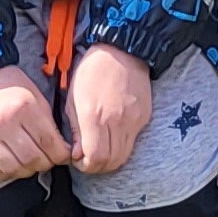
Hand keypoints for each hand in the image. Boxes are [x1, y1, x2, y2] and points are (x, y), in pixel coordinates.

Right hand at [0, 65, 69, 184]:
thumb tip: (62, 149)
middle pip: (31, 158)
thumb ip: (48, 122)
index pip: (48, 142)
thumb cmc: (11, 88)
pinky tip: (12, 167)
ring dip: (26, 171)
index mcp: (24, 107)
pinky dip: (4, 174)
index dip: (60, 155)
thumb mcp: (36, 96)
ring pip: (12, 168)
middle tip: (48, 161)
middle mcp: (3, 123)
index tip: (64, 156)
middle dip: (45, 164)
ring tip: (30, 165)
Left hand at [63, 45, 151, 176]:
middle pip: (111, 162)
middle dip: (97, 166)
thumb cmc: (92, 71)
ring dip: (110, 159)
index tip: (79, 159)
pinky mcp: (144, 117)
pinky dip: (122, 145)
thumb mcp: (73, 99)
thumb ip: (75, 131)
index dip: (85, 166)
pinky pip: (133, 141)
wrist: (122, 50)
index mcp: (95, 116)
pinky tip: (112, 134)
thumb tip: (78, 154)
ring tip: (100, 148)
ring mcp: (134, 120)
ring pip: (124, 156)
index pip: (95, 158)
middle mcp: (117, 122)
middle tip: (88, 158)